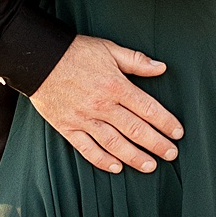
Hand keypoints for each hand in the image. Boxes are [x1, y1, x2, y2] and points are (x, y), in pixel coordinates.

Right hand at [29, 35, 182, 174]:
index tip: (178, 133)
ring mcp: (84, 119)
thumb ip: (136, 60)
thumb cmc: (75, 51)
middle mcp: (102, 105)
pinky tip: (116, 167)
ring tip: (150, 166)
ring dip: (134, 157)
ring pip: (115, 144)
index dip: (166, 122)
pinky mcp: (67, 127)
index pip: (148, 108)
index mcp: (115, 85)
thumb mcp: (108, 49)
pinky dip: (102, 160)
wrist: (37, 58)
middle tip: (171, 154)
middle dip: (156, 144)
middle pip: (136, 130)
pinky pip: (87, 149)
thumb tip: (161, 68)